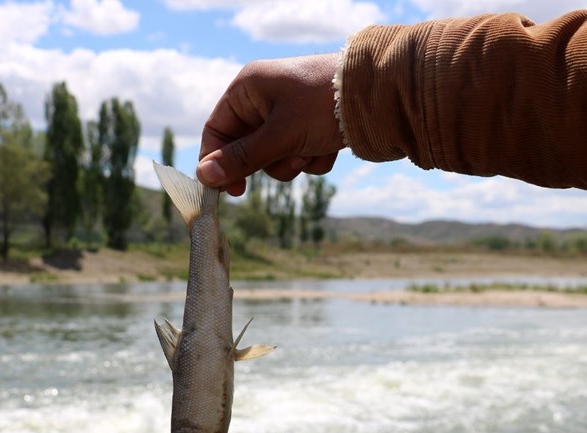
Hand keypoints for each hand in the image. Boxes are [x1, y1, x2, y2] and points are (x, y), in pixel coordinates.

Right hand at [197, 54, 345, 195]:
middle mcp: (265, 98)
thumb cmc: (323, 106)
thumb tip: (203, 177)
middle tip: (291, 161)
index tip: (230, 190)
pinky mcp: (311, 126)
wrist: (382, 95)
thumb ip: (242, 158)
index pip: (217, 130)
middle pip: (247, 148)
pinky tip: (331, 146)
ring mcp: (290, 113)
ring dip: (294, 162)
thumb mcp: (280, 136)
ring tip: (314, 148)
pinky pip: (299, 155)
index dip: (218, 162)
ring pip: (275, 157)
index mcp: (248, 88)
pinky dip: (313, 158)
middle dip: (271, 161)